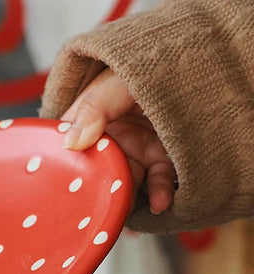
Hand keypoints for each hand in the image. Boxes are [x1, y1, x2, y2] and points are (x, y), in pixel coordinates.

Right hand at [59, 68, 175, 215]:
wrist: (206, 68)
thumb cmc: (156, 61)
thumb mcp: (119, 79)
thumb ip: (95, 107)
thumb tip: (70, 142)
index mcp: (91, 116)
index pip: (70, 144)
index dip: (67, 165)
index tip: (69, 185)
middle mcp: (111, 137)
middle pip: (97, 172)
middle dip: (99, 192)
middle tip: (101, 207)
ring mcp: (136, 150)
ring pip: (125, 184)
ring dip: (128, 201)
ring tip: (131, 211)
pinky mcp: (162, 160)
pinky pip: (157, 185)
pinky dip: (158, 197)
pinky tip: (160, 203)